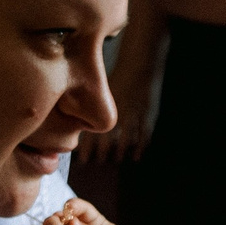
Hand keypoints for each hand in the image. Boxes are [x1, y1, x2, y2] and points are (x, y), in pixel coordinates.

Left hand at [77, 50, 160, 164]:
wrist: (139, 63)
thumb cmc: (118, 74)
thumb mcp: (101, 86)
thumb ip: (90, 102)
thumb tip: (77, 118)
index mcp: (105, 105)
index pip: (94, 129)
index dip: (88, 147)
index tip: (83, 158)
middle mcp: (118, 111)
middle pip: (108, 138)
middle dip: (100, 151)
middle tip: (95, 161)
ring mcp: (135, 113)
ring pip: (125, 139)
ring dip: (118, 151)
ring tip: (113, 159)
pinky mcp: (148, 114)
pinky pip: (144, 135)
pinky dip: (139, 148)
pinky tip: (134, 157)